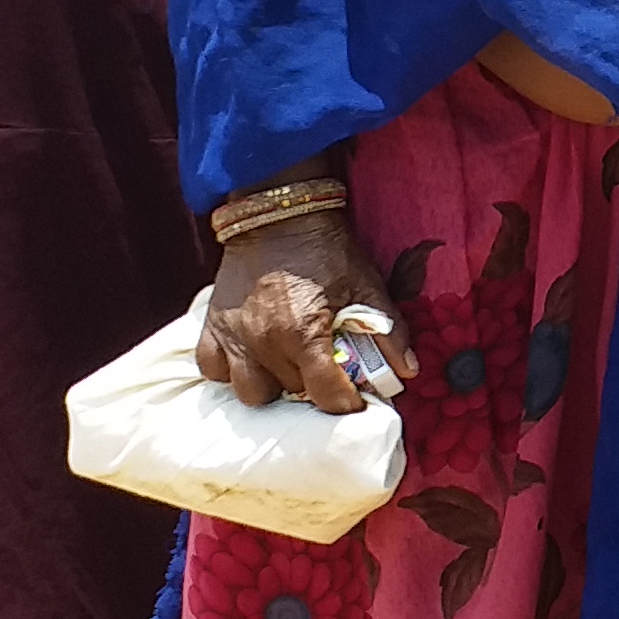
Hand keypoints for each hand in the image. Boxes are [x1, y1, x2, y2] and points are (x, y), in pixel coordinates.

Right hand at [199, 204, 395, 414]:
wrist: (279, 215)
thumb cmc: (326, 249)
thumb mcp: (366, 284)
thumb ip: (389, 329)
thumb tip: (407, 369)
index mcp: (304, 333)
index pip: (326, 395)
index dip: (345, 403)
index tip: (354, 400)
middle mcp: (264, 341)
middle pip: (292, 394)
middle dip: (313, 388)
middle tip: (325, 372)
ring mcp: (233, 336)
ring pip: (250, 392)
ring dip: (272, 385)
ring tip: (289, 367)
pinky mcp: (211, 326)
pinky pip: (214, 371)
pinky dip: (232, 371)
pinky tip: (253, 357)